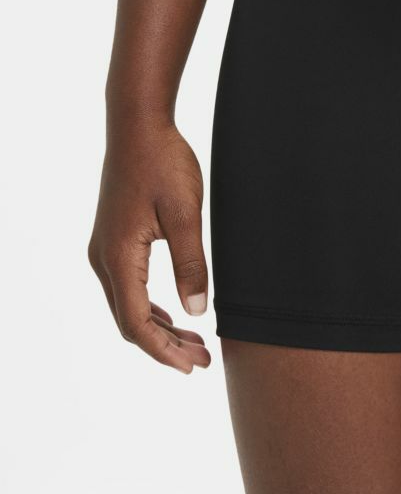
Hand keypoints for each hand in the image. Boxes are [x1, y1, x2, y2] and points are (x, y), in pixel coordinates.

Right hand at [89, 124, 210, 372]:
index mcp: (119, 257)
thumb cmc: (163, 164)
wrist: (138, 127)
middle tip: (203, 361)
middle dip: (166, 346)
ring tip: (196, 345)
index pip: (136, 322)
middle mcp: (104, 259)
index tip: (192, 367)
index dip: (164, 350)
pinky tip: (177, 315)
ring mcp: (106, 250)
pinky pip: (129, 287)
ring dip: (161, 328)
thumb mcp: (187, 215)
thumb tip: (197, 312)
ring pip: (129, 306)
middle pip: (131, 321)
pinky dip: (153, 308)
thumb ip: (191, 264)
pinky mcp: (115, 241)